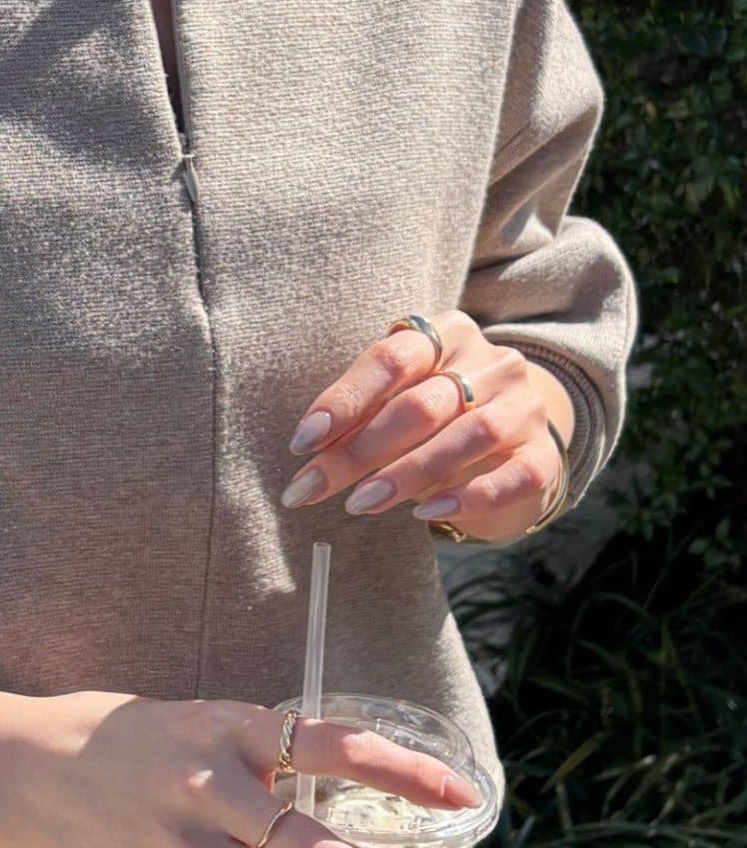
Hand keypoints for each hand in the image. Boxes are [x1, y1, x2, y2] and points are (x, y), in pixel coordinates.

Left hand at [280, 310, 566, 542]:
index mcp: (448, 334)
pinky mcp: (544, 455)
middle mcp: (492, 362)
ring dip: (404, 474)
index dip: (344, 400)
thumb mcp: (397, 402)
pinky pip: (511, 476)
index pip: (392, 359)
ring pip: (465, 436)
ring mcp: (524, 406)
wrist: (511, 446)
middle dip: (358, 451)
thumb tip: (310, 450)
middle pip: (419, 404)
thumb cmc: (436, 421)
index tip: (303, 442)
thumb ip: (363, 415)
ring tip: (359, 503)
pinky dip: (467, 495)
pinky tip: (425, 512)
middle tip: (312, 488)